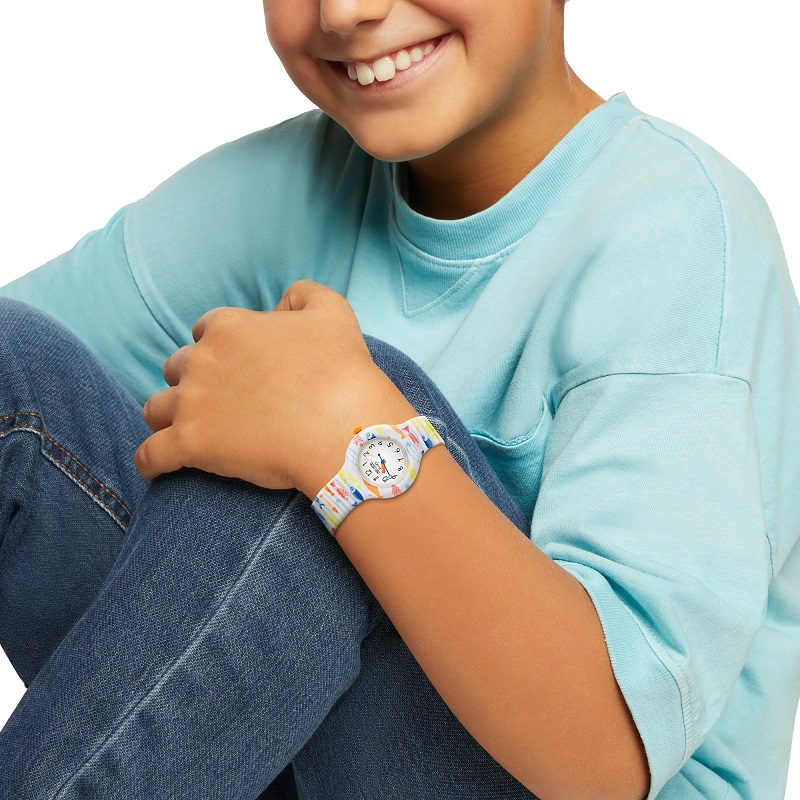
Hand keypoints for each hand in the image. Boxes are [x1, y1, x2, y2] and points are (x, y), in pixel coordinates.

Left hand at [134, 279, 414, 496]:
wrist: (345, 428)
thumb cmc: (343, 371)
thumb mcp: (332, 310)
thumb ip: (302, 294)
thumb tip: (281, 303)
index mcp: (229, 327)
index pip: (205, 331)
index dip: (220, 348)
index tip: (237, 367)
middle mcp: (201, 360)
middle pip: (176, 368)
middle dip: (192, 381)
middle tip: (218, 402)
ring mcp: (191, 403)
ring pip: (155, 409)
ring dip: (167, 418)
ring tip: (183, 432)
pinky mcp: (190, 445)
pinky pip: (149, 455)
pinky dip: (150, 462)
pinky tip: (156, 468)